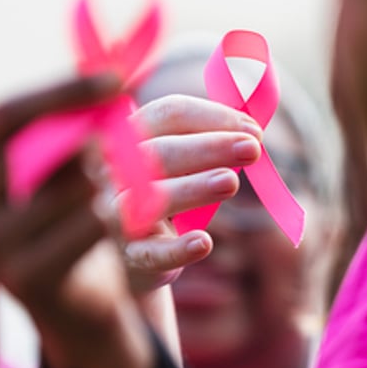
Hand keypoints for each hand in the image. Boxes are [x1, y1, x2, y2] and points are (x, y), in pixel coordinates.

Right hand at [0, 75, 150, 367]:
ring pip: (72, 183)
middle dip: (89, 138)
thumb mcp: (48, 160)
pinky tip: (105, 223)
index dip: (63, 91)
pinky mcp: (23, 279)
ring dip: (103, 180)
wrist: (70, 296)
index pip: (5, 113)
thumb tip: (110, 72)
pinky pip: (90, 222)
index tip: (117, 78)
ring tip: (101, 192)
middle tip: (117, 143)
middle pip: (37, 145)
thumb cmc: (56, 212)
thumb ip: (64, 119)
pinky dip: (112, 215)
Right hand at [116, 94, 263, 292]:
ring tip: (231, 182)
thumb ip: (215, 138)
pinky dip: (176, 249)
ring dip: (192, 188)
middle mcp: (114, 170)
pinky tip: (203, 243)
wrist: (147, 247)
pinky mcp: (131, 253)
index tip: (252, 129)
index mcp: (131, 135)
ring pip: (148, 198)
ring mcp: (116, 213)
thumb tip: (252, 130)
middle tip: (252, 149)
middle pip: (158, 151)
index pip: (167, 114)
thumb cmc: (173, 187)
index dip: (211, 117)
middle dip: (208, 148)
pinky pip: (149, 252)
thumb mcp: (188, 157)